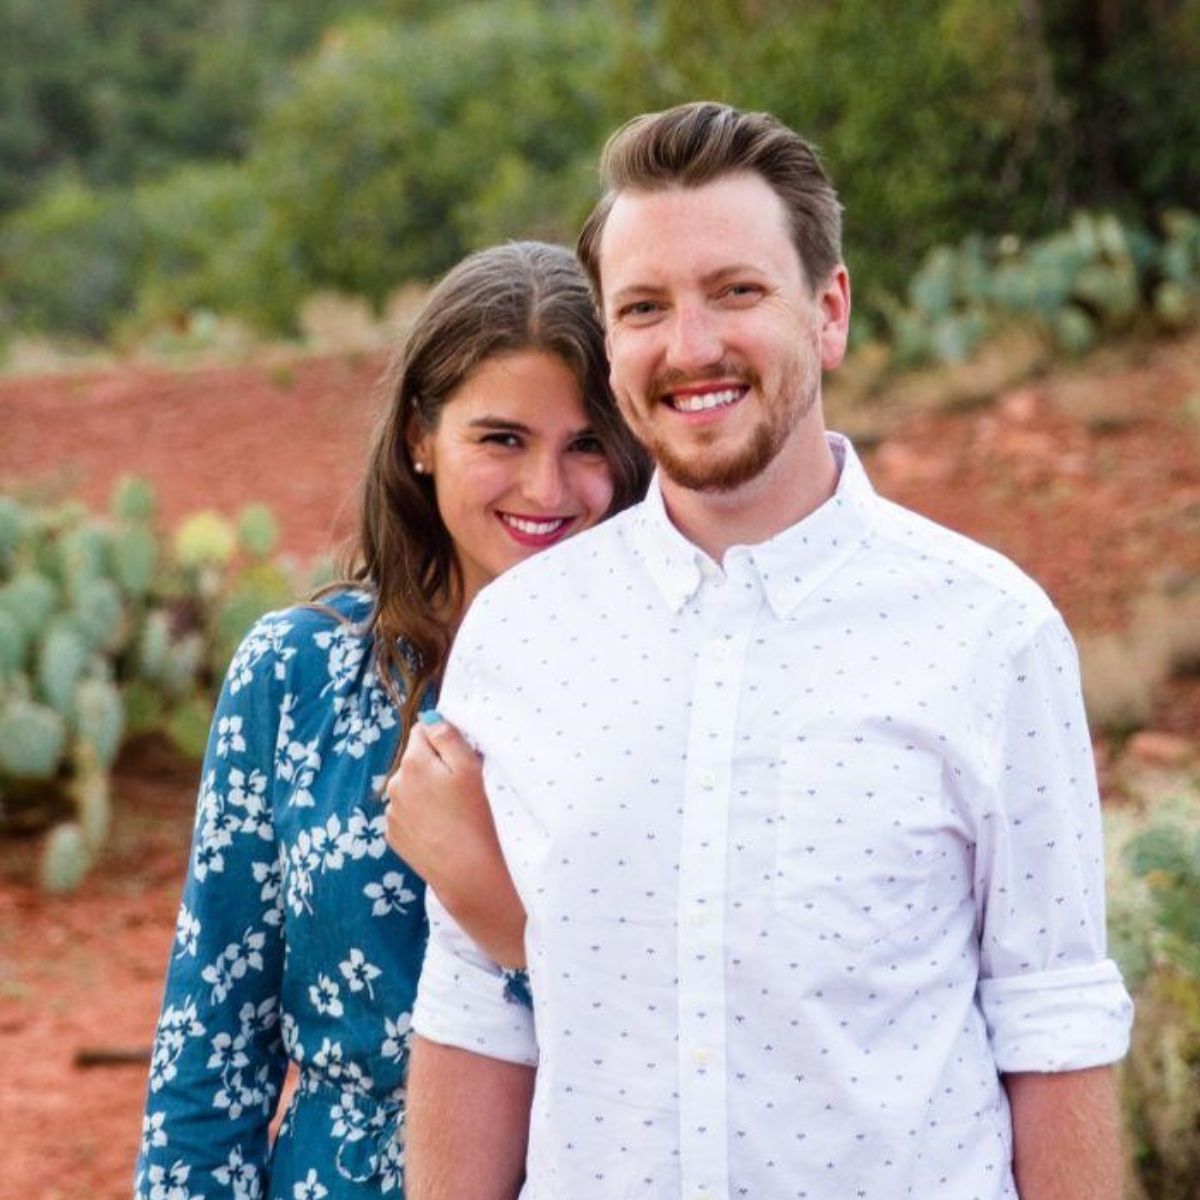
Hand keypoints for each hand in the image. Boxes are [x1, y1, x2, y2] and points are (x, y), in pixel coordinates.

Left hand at [386, 712, 488, 882]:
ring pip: (411, 787)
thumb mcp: (469, 767)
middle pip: (415, 760)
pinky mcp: (394, 835)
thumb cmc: (474, 816)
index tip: (460, 759)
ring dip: (426, 791)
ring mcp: (392, 811)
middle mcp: (395, 783)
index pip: (423, 730)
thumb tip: (429, 716)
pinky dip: (421, 815)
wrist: (466, 873)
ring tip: (452, 811)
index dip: (443, 740)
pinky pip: (407, 813)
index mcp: (413, 761)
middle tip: (461, 788)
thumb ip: (447, 735)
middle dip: (434, 766)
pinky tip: (441, 828)